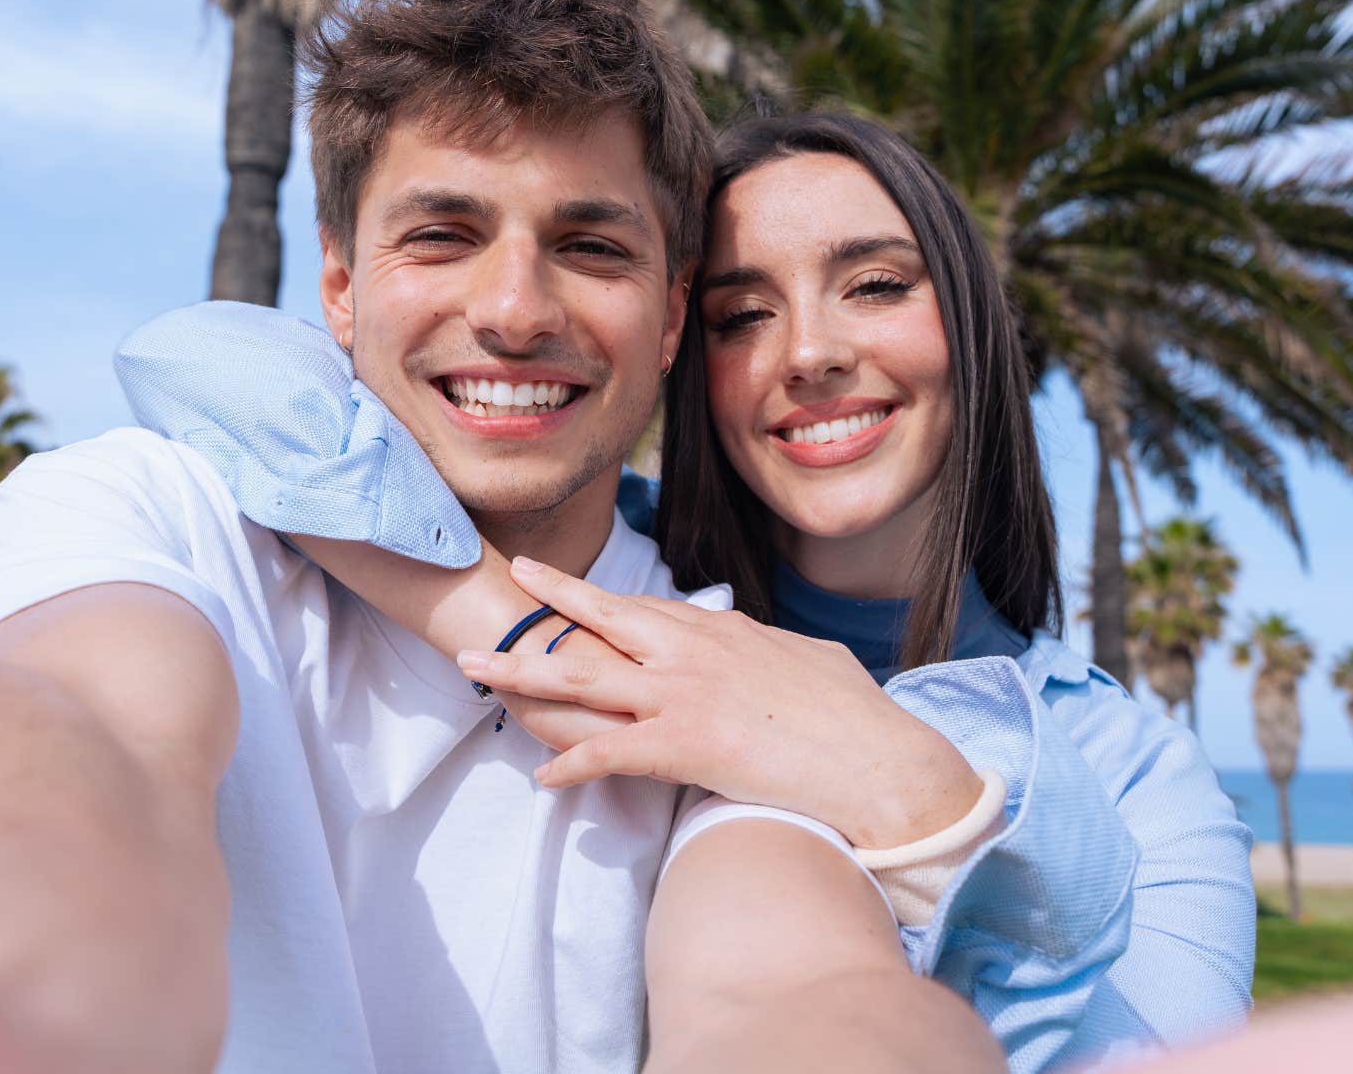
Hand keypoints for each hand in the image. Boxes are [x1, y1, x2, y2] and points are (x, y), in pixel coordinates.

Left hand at [456, 558, 986, 848]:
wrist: (875, 759)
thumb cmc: (854, 717)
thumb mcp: (811, 660)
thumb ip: (774, 647)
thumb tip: (769, 644)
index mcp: (724, 631)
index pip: (649, 608)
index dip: (605, 601)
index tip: (573, 589)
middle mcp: (693, 652)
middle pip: (605, 619)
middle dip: (552, 597)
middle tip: (513, 574)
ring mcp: (684, 695)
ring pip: (585, 678)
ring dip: (525, 674)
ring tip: (478, 670)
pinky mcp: (685, 744)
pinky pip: (611, 752)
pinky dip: (572, 765)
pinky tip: (543, 778)